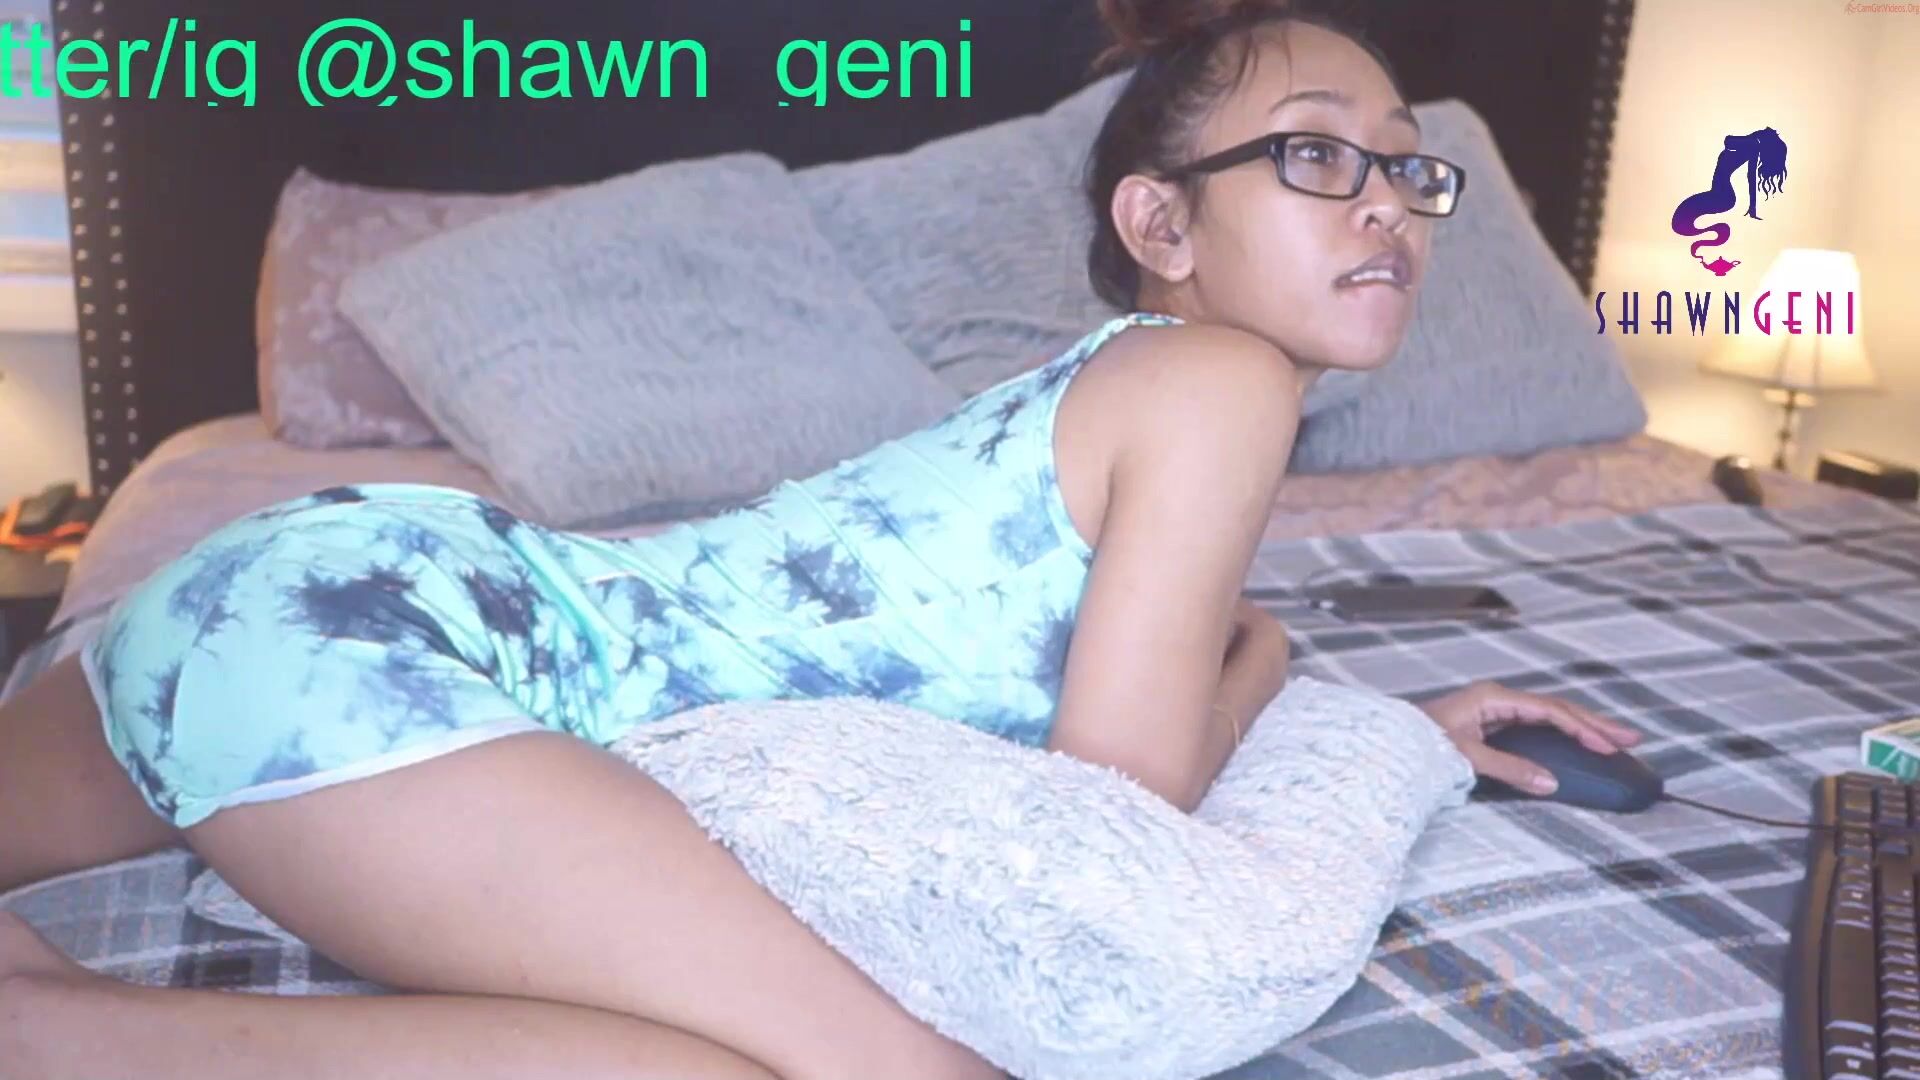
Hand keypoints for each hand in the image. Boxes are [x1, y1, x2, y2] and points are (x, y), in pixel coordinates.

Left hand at [1416, 680, 1641, 795]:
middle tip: (1631, 738)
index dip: (1580, 728)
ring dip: (1582, 726)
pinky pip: (1536, 725)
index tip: (1606, 746)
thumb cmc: (1419, 743)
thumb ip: (1508, 768)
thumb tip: (1551, 781)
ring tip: (1616, 740)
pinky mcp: (1492, 722)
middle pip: (1556, 708)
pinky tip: (1579, 742)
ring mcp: (1496, 709)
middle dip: (1594, 723)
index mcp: (1494, 698)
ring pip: (1549, 715)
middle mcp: (1498, 699)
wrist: (1389, 741)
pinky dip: (1562, 733)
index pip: (1548, 711)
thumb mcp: (1465, 757)